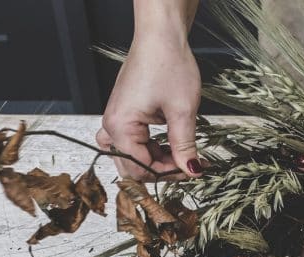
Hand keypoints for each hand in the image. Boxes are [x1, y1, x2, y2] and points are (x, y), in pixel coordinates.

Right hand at [96, 19, 201, 180]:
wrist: (160, 35)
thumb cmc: (168, 63)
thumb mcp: (183, 110)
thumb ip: (185, 146)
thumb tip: (192, 170)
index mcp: (120, 126)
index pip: (141, 168)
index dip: (168, 174)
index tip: (191, 170)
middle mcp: (111, 125)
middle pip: (131, 166)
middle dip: (160, 170)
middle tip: (187, 164)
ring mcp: (115, 119)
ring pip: (130, 156)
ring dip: (153, 160)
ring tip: (178, 153)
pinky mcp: (123, 113)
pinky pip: (131, 141)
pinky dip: (148, 147)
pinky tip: (167, 143)